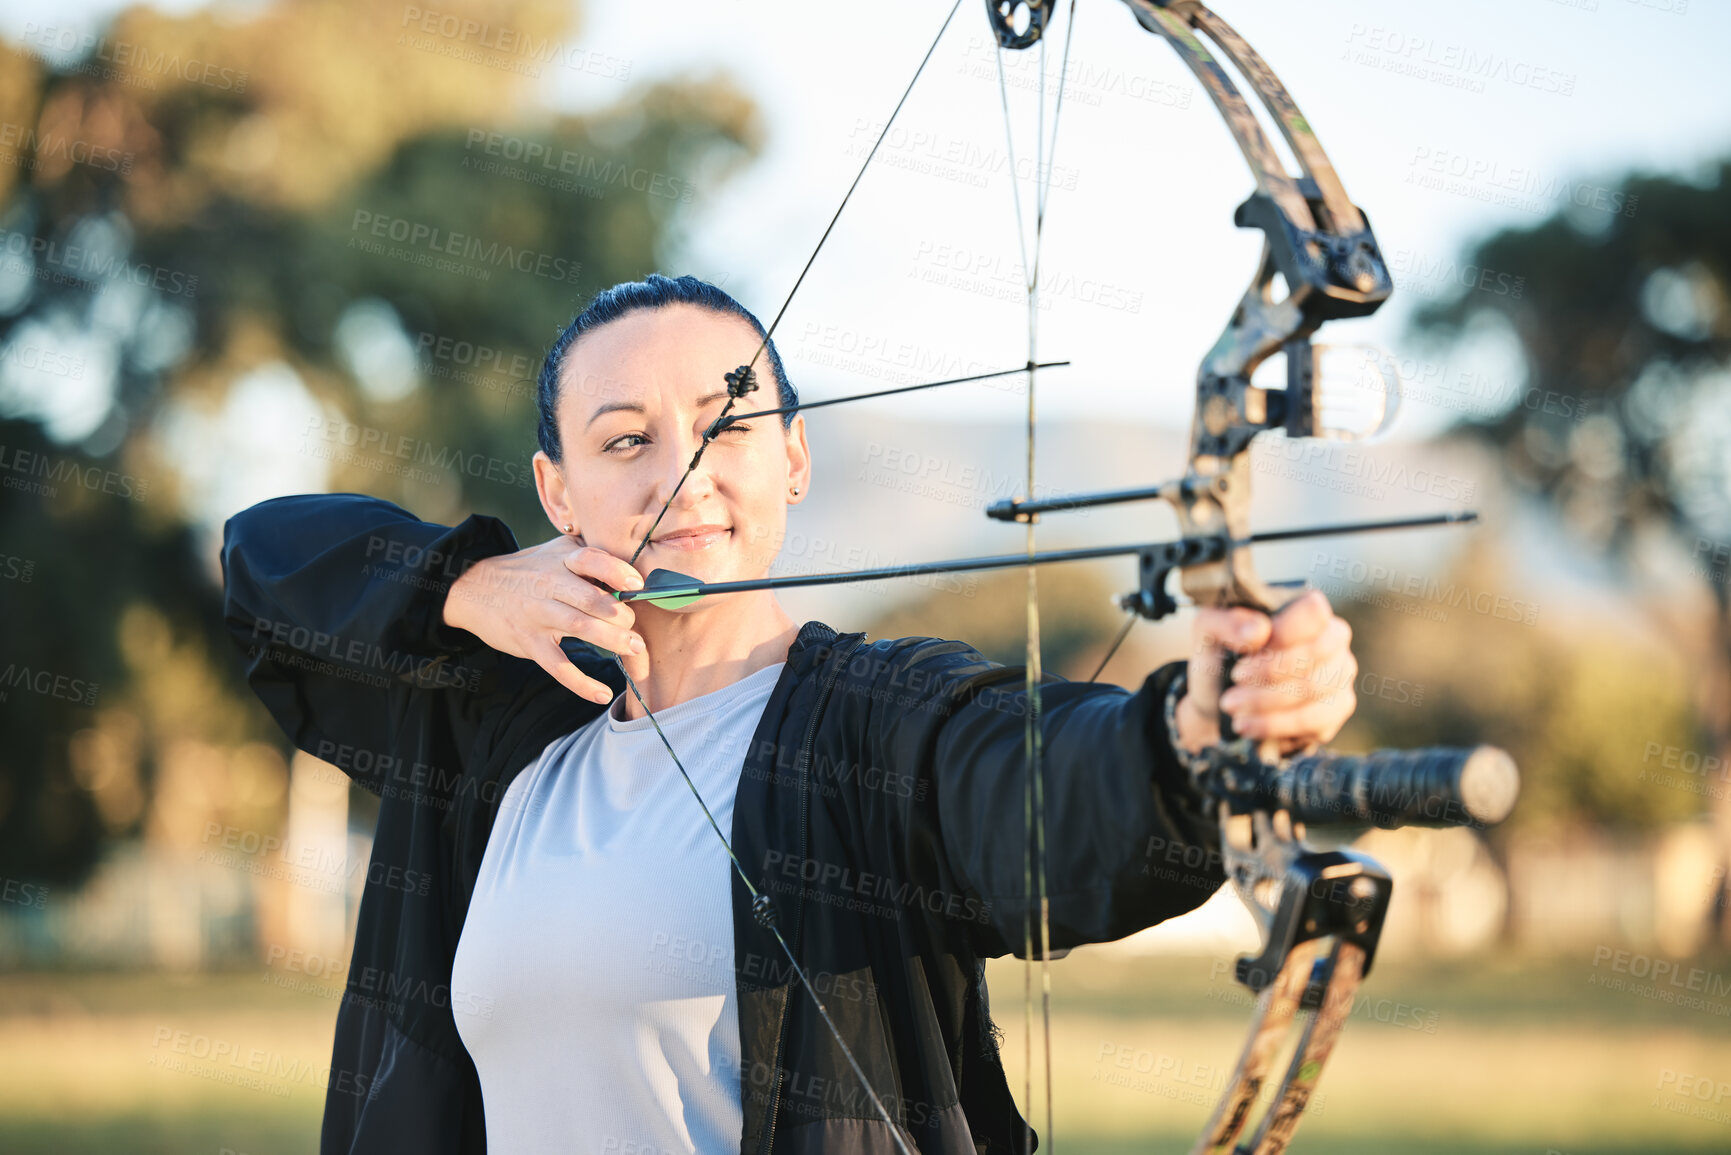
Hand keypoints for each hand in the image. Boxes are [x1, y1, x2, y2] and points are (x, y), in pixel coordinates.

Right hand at [442, 536, 644, 704]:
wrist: (475, 588)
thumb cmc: (529, 571)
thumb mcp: (556, 553)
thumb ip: (589, 559)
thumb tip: (635, 576)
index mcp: (561, 560)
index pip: (590, 560)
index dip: (616, 571)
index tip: (637, 583)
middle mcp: (549, 585)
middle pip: (590, 599)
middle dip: (620, 615)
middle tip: (636, 628)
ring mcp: (538, 614)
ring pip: (579, 628)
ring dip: (611, 640)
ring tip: (634, 648)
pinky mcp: (529, 642)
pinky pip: (558, 666)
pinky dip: (581, 683)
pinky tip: (602, 694)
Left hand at [1174, 589, 1356, 756]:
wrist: (1219, 701)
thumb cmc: (1221, 656)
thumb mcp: (1209, 631)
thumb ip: (1228, 622)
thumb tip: (1258, 630)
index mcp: (1303, 608)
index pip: (1313, 610)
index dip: (1284, 631)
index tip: (1248, 650)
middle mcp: (1332, 638)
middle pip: (1318, 652)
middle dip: (1271, 671)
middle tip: (1235, 678)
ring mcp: (1339, 674)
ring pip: (1314, 688)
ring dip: (1265, 700)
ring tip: (1231, 704)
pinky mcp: (1337, 708)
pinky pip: (1314, 719)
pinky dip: (1274, 724)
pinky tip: (1246, 724)